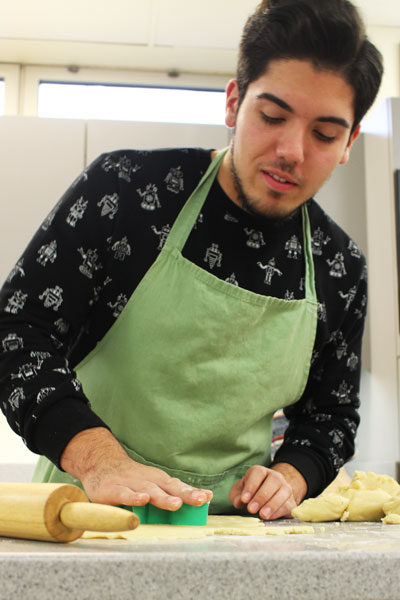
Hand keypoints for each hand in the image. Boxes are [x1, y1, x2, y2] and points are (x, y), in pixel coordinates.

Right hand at [60, 427, 212, 509]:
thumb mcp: (152, 483)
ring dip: (163, 497)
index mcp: (158, 481)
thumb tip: (199, 500)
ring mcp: (131, 484)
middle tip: (200, 500)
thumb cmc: (131, 479)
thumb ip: (170, 493)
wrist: (101, 463)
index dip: (192, 492)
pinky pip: (125, 494)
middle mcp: (148, 481)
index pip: (178, 486)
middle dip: (185, 494)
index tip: (208, 497)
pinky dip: (134, 497)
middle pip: (169, 488)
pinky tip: (142, 500)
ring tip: (176, 504)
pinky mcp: (113, 490)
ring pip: (149, 491)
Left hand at [229, 463, 306, 519]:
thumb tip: (239, 502)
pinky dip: (278, 512)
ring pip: (284, 492)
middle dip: (262, 496)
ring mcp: (285, 488)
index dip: (251, 485)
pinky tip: (269, 517)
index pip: (258, 473)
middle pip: (274, 481)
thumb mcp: (239, 492)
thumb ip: (236, 495)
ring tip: (262, 515)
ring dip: (272, 504)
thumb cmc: (251, 493)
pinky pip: (288, 504)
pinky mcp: (291, 502)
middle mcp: (275, 477)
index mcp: (261, 471)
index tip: (244, 499)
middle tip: (251, 509)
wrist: (269, 496)